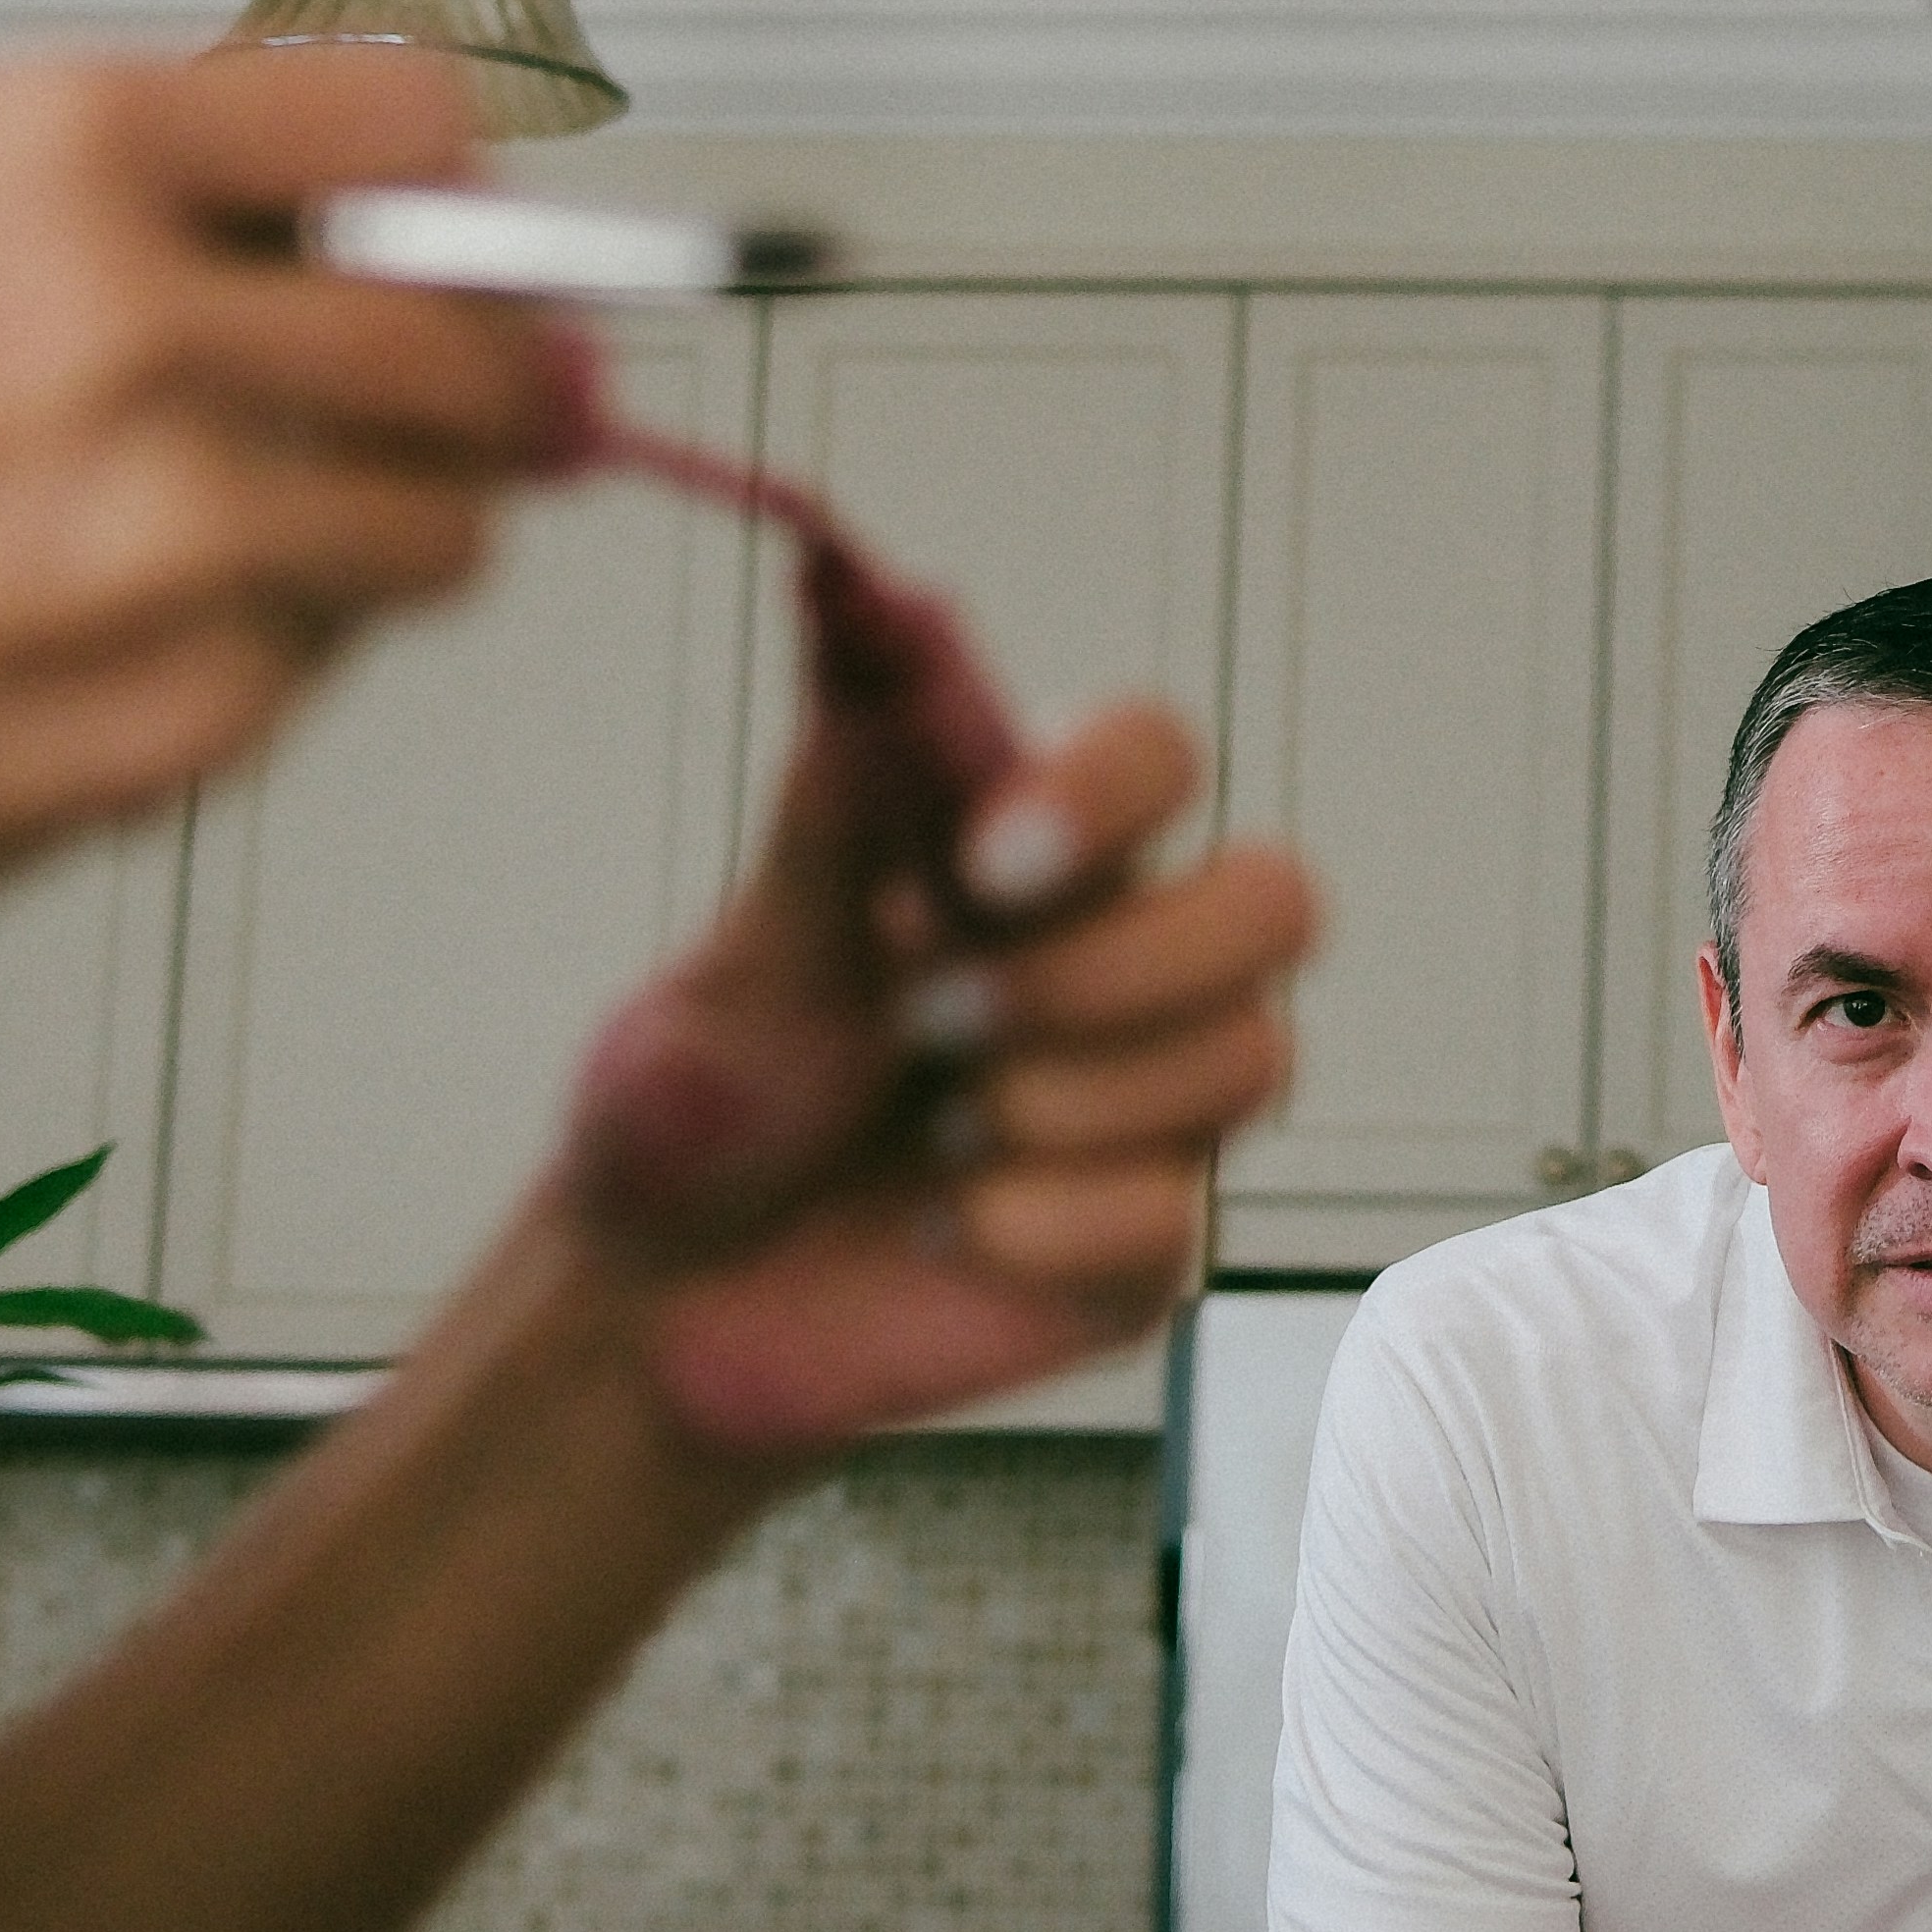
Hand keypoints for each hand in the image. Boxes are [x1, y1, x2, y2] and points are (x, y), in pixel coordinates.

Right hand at [0, 50, 579, 983]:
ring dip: (391, 537)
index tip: (449, 250)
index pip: (411, 121)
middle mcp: (129, 309)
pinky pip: (336, 659)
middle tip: (440, 424)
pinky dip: (276, 660)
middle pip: (466, 330)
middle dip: (478, 388)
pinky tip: (129, 649)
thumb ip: (156, 213)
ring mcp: (176, 515)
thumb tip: (405, 222)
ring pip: (449, 516)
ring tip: (245, 550)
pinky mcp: (200, 697)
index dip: (449, 201)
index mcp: (53, 149)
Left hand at [559, 678, 1319, 1467]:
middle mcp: (1119, 971)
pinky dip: (1036, 1221)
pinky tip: (938, 1226)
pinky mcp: (1140, 1251)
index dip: (1107, 789)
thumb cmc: (702, 1111)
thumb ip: (830, 819)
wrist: (655, 1312)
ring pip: (1250, 1057)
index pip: (1158, 756)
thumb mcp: (739, 967)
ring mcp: (1148, 1114)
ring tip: (930, 1124)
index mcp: (1026, 866)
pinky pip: (1172, 1218)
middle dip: (1117, 963)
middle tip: (939, 1014)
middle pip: (1276, 902)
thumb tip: (877, 620)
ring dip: (1067, 1090)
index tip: (981, 860)